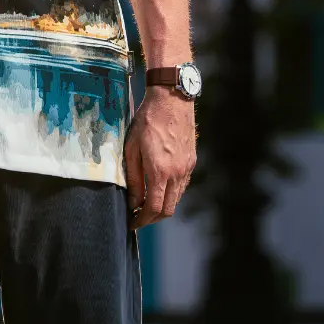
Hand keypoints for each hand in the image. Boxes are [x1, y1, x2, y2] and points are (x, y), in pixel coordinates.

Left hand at [124, 85, 196, 228]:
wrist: (171, 100)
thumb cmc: (146, 121)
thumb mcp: (132, 149)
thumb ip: (133, 178)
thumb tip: (133, 202)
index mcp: (160, 172)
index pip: (153, 208)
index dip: (142, 220)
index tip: (132, 223)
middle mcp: (177, 174)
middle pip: (168, 209)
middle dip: (152, 218)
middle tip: (138, 217)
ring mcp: (186, 168)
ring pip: (176, 199)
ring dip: (162, 206)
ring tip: (147, 202)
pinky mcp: (191, 162)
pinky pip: (182, 186)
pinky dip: (171, 193)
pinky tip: (159, 186)